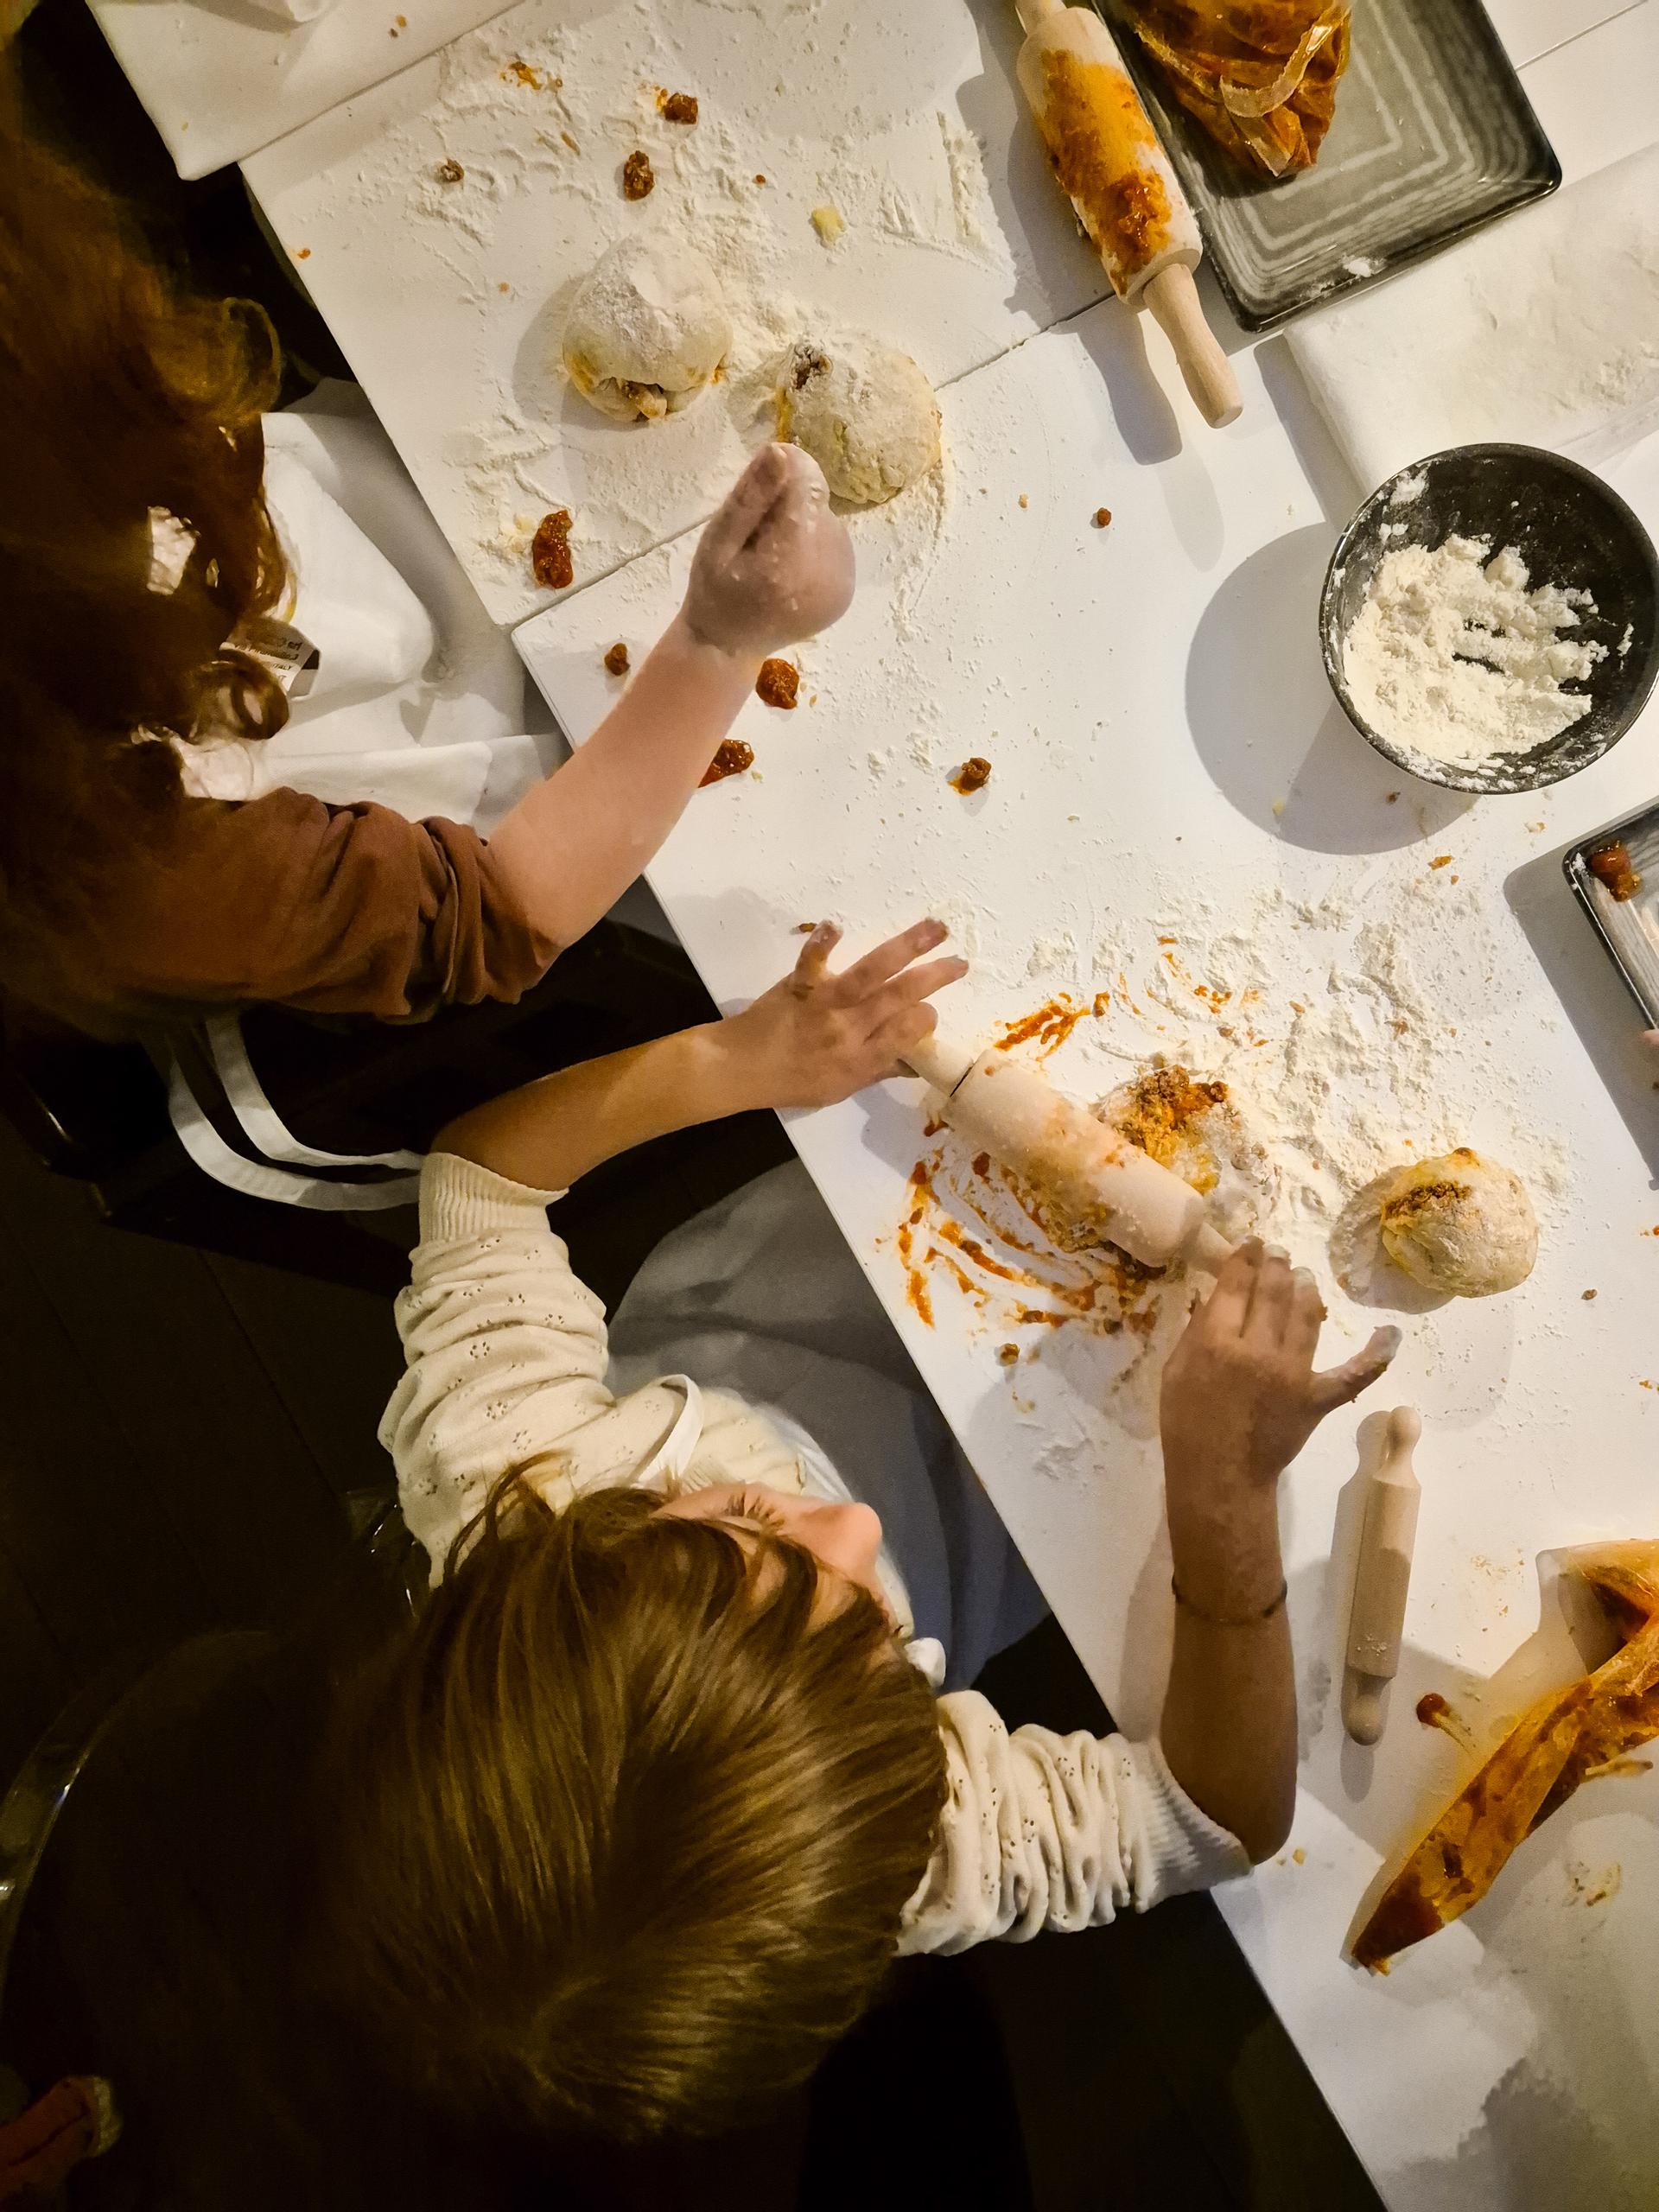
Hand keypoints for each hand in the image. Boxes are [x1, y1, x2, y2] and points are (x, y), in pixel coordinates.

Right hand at [681, 444, 854, 657]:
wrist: (731, 645)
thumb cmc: (715, 589)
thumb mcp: (718, 539)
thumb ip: (752, 496)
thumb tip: (783, 451)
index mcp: (789, 562)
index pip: (807, 487)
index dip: (785, 474)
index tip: (761, 480)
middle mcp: (825, 574)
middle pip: (817, 505)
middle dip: (789, 507)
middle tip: (757, 537)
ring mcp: (841, 585)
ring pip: (828, 522)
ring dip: (802, 526)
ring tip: (772, 555)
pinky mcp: (847, 590)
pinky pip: (835, 544)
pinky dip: (814, 546)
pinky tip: (790, 568)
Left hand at [716, 919, 966, 1111]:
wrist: (741, 1068)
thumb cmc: (792, 1081)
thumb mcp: (839, 1089)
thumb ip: (878, 1070)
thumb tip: (914, 1061)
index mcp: (861, 1059)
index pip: (907, 1034)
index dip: (925, 1020)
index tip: (930, 1010)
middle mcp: (848, 1030)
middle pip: (898, 998)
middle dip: (934, 978)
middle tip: (961, 963)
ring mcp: (824, 1005)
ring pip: (871, 974)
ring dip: (906, 947)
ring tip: (935, 929)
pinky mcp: (800, 985)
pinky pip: (813, 962)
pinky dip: (822, 942)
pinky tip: (836, 924)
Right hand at [1160, 1240, 1399, 1493]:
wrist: (1220, 1475)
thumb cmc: (1188, 1424)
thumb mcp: (1176, 1371)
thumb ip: (1196, 1331)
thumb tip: (1215, 1294)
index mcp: (1216, 1342)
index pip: (1235, 1285)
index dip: (1245, 1258)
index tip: (1252, 1244)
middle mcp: (1257, 1351)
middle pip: (1273, 1292)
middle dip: (1277, 1265)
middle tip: (1279, 1254)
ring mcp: (1292, 1374)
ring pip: (1307, 1316)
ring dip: (1306, 1290)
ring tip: (1305, 1277)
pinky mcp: (1318, 1397)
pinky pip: (1354, 1374)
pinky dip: (1376, 1355)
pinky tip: (1391, 1334)